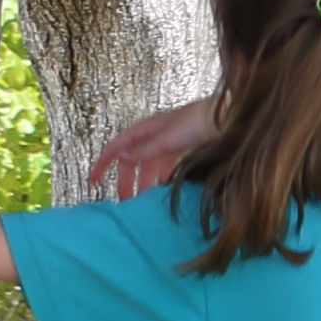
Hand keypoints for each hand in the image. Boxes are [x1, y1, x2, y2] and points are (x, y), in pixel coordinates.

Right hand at [93, 102, 211, 197]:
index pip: (117, 147)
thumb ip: (144, 149)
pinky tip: (163, 192)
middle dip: (126, 181)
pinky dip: (161, 180)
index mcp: (146, 129)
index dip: (103, 163)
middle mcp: (154, 136)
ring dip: (144, 184)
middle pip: (132, 161)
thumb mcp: (168, 138)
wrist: (227, 117)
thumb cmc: (198, 121)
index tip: (92, 181)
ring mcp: (167, 144)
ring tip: (144, 202)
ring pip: (148, 167)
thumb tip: (119, 155)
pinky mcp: (181, 151)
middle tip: (125, 202)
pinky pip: (164, 169)